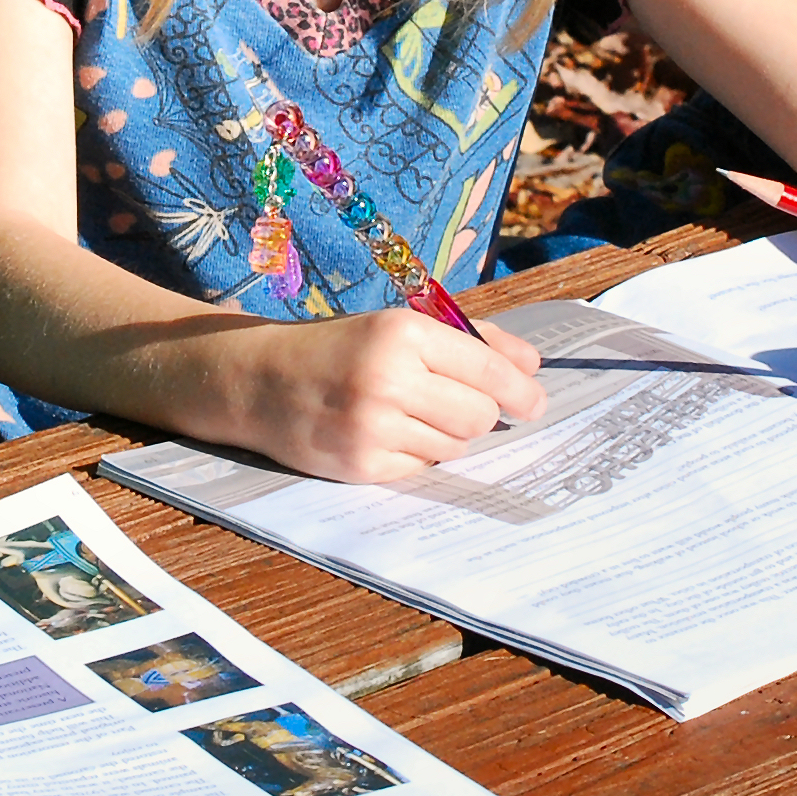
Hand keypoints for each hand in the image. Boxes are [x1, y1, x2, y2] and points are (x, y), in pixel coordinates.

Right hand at [234, 308, 547, 484]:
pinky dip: (418, 454)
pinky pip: (423, 469)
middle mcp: (387, 379)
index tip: (536, 401)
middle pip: (479, 415)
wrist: (259, 380)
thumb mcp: (397, 326)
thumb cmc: (339, 348)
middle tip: (463, 404)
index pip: (487, 369)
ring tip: (414, 415)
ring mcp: (372, 428)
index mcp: (401, 334)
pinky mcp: (360, 466)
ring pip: (455, 446)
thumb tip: (531, 366)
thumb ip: (469, 340)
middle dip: (482, 413)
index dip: (520, 389)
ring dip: (448, 435)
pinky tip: (389, 433)